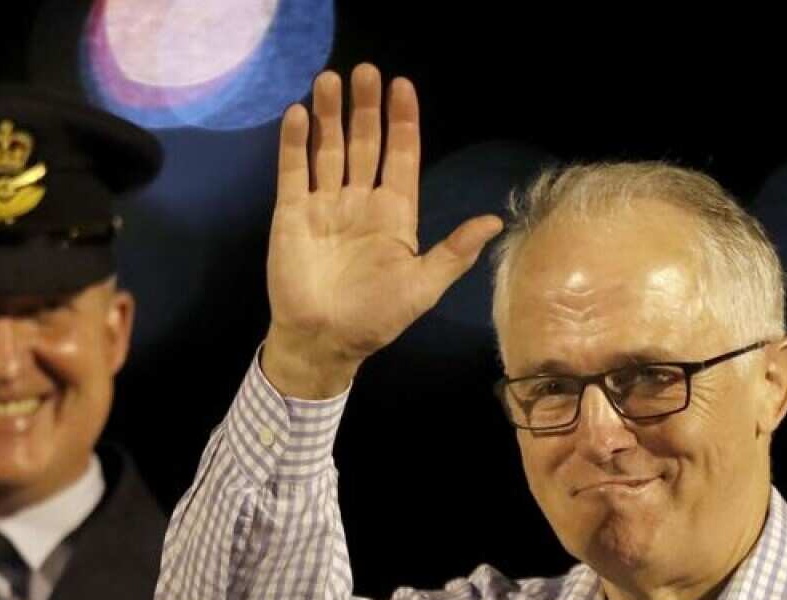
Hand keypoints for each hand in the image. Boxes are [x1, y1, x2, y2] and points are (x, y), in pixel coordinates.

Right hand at [263, 64, 502, 398]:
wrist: (323, 341)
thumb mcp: (423, 286)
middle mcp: (360, 201)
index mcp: (394, 214)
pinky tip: (299, 115)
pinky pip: (294, 171)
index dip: (402, 122)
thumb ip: (453, 251)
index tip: (401, 86)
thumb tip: (494, 221)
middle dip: (365, 109)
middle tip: (365, 71)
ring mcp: (324, 205)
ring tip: (330, 80)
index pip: (401, 157)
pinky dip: (295, 144)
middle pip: (364, 144)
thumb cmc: (376, 317)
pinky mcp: (292, 214)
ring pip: (328, 150)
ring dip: (329, 116)